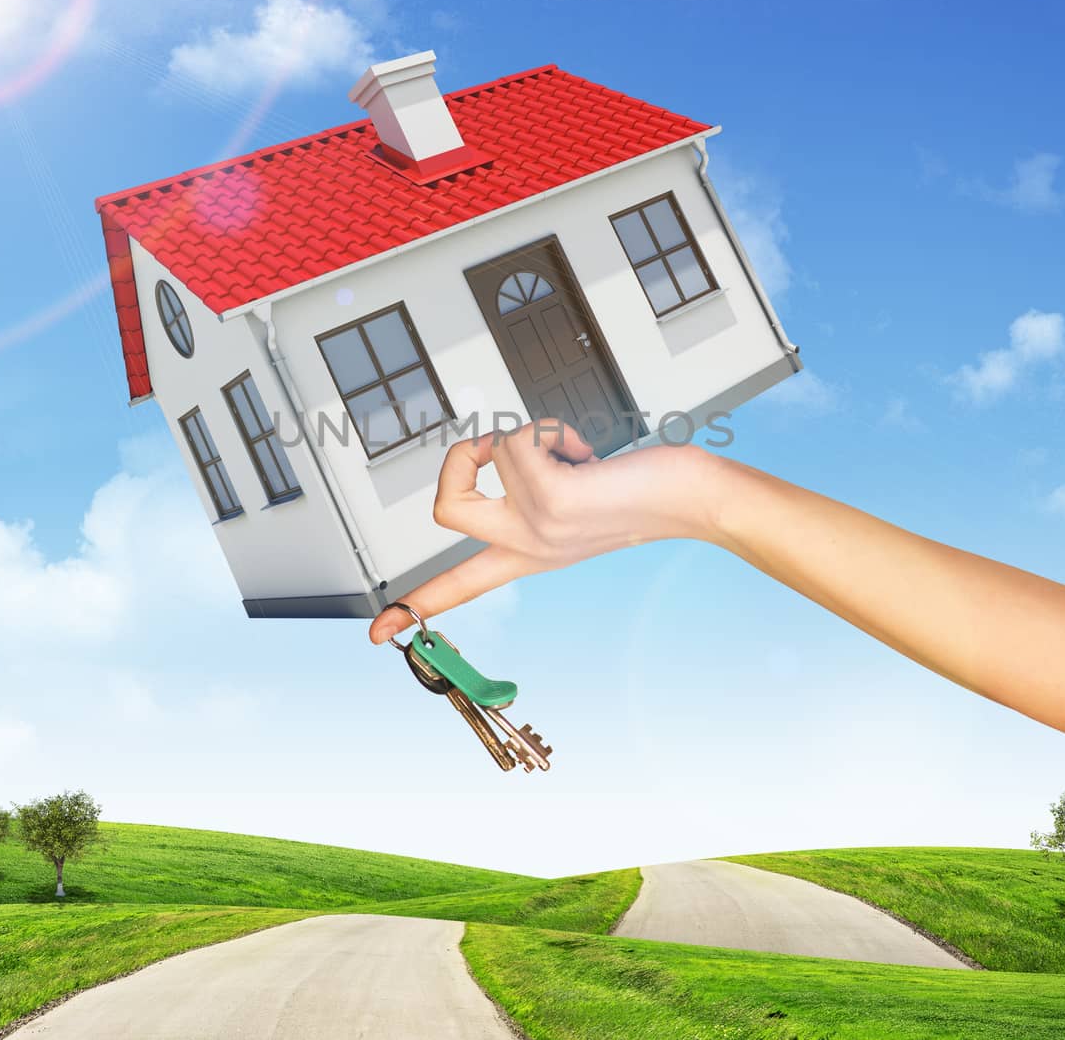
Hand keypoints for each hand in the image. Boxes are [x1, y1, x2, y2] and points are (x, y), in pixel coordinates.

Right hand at [367, 419, 714, 643]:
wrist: (689, 499)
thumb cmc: (639, 490)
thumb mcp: (571, 498)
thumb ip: (527, 484)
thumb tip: (493, 450)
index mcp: (526, 553)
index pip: (459, 587)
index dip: (413, 605)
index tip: (376, 634)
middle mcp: (526, 547)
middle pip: (443, 510)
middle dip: (457, 460)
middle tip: (495, 448)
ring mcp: (536, 526)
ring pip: (490, 451)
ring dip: (532, 433)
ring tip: (573, 452)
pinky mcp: (551, 501)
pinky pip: (518, 439)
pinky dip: (551, 430)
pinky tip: (587, 453)